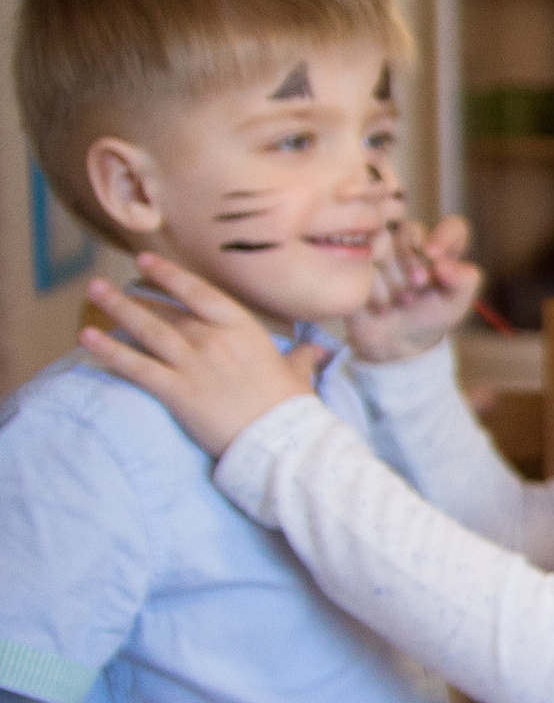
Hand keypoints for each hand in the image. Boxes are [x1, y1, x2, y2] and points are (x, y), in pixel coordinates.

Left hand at [80, 254, 330, 455]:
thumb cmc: (294, 407)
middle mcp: (213, 339)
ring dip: (117, 309)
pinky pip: (135, 366)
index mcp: (242, 329)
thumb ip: (301, 357)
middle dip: (135, 296)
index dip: (170, 275)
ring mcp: (192, 364)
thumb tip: (317, 349)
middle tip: (107, 285)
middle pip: (167, 311)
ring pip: (146, 330)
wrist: (283, 440)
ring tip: (94, 292)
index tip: (146, 262)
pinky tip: (87, 337)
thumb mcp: (299, 375)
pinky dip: (109, 351)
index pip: (199, 292)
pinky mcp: (176, 391)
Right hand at [350, 214, 481, 362]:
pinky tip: (382, 307)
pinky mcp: (357, 260)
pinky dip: (374, 288)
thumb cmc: (429, 319)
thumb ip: (463, 283)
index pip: (452, 226)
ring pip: (382, 242)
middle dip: (413, 259)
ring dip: (393, 277)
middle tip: (418, 285)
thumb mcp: (454, 305)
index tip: (434, 255)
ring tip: (401, 302)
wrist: (393, 343)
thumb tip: (444, 264)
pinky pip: (360, 259)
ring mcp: (383, 248)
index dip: (443, 235)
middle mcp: (413, 242)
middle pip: (410, 229)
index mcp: (443, 248)